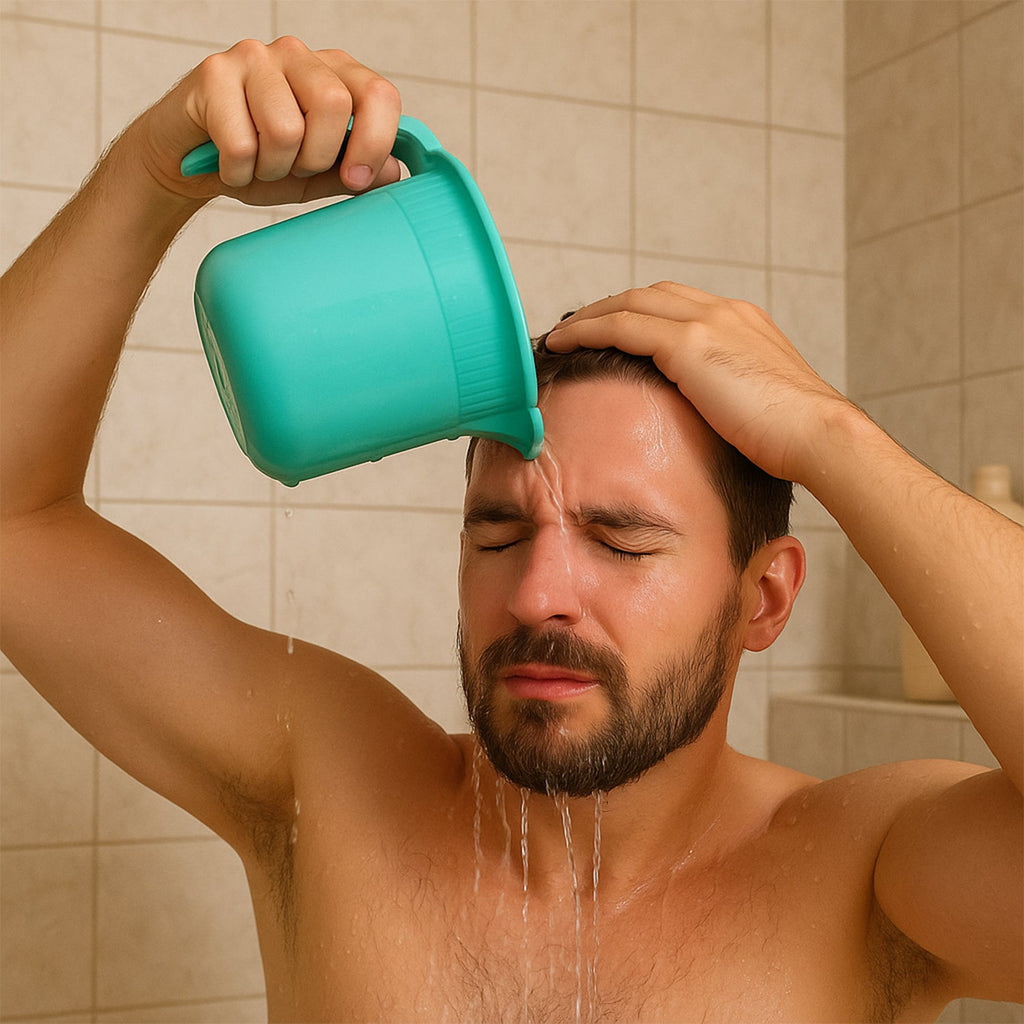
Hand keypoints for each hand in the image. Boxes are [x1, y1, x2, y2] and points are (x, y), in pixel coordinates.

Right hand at [126, 36, 402, 206]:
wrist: (189, 163)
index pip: (379, 95)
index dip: (374, 143)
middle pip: (332, 106)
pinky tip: (230, 166)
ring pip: (286, 128)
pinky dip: (238, 172)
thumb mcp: (318, 176)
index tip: (354, 179)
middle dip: (314, 159)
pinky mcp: (214, 72)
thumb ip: (356, 172)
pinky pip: (242, 144)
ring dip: (272, 168)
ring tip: (258, 165)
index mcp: (335, 75)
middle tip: (292, 168)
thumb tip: (395, 172)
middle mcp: (299, 55)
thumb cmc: (260, 163)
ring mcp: (255, 57)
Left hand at [543, 282, 855, 485]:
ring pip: (628, 303)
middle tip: (574, 329)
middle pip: (648, 295)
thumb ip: (731, 398)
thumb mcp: (760, 406)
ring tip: (558, 336)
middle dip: (607, 308)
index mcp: (743, 323)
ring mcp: (707, 322)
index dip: (638, 314)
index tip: (611, 332)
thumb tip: (712, 423)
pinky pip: (620, 325)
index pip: (678, 305)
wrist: (819, 435)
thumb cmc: (796, 439)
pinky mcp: (689, 344)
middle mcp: (724, 311)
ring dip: (588, 316)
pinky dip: (586, 329)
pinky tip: (561, 343)